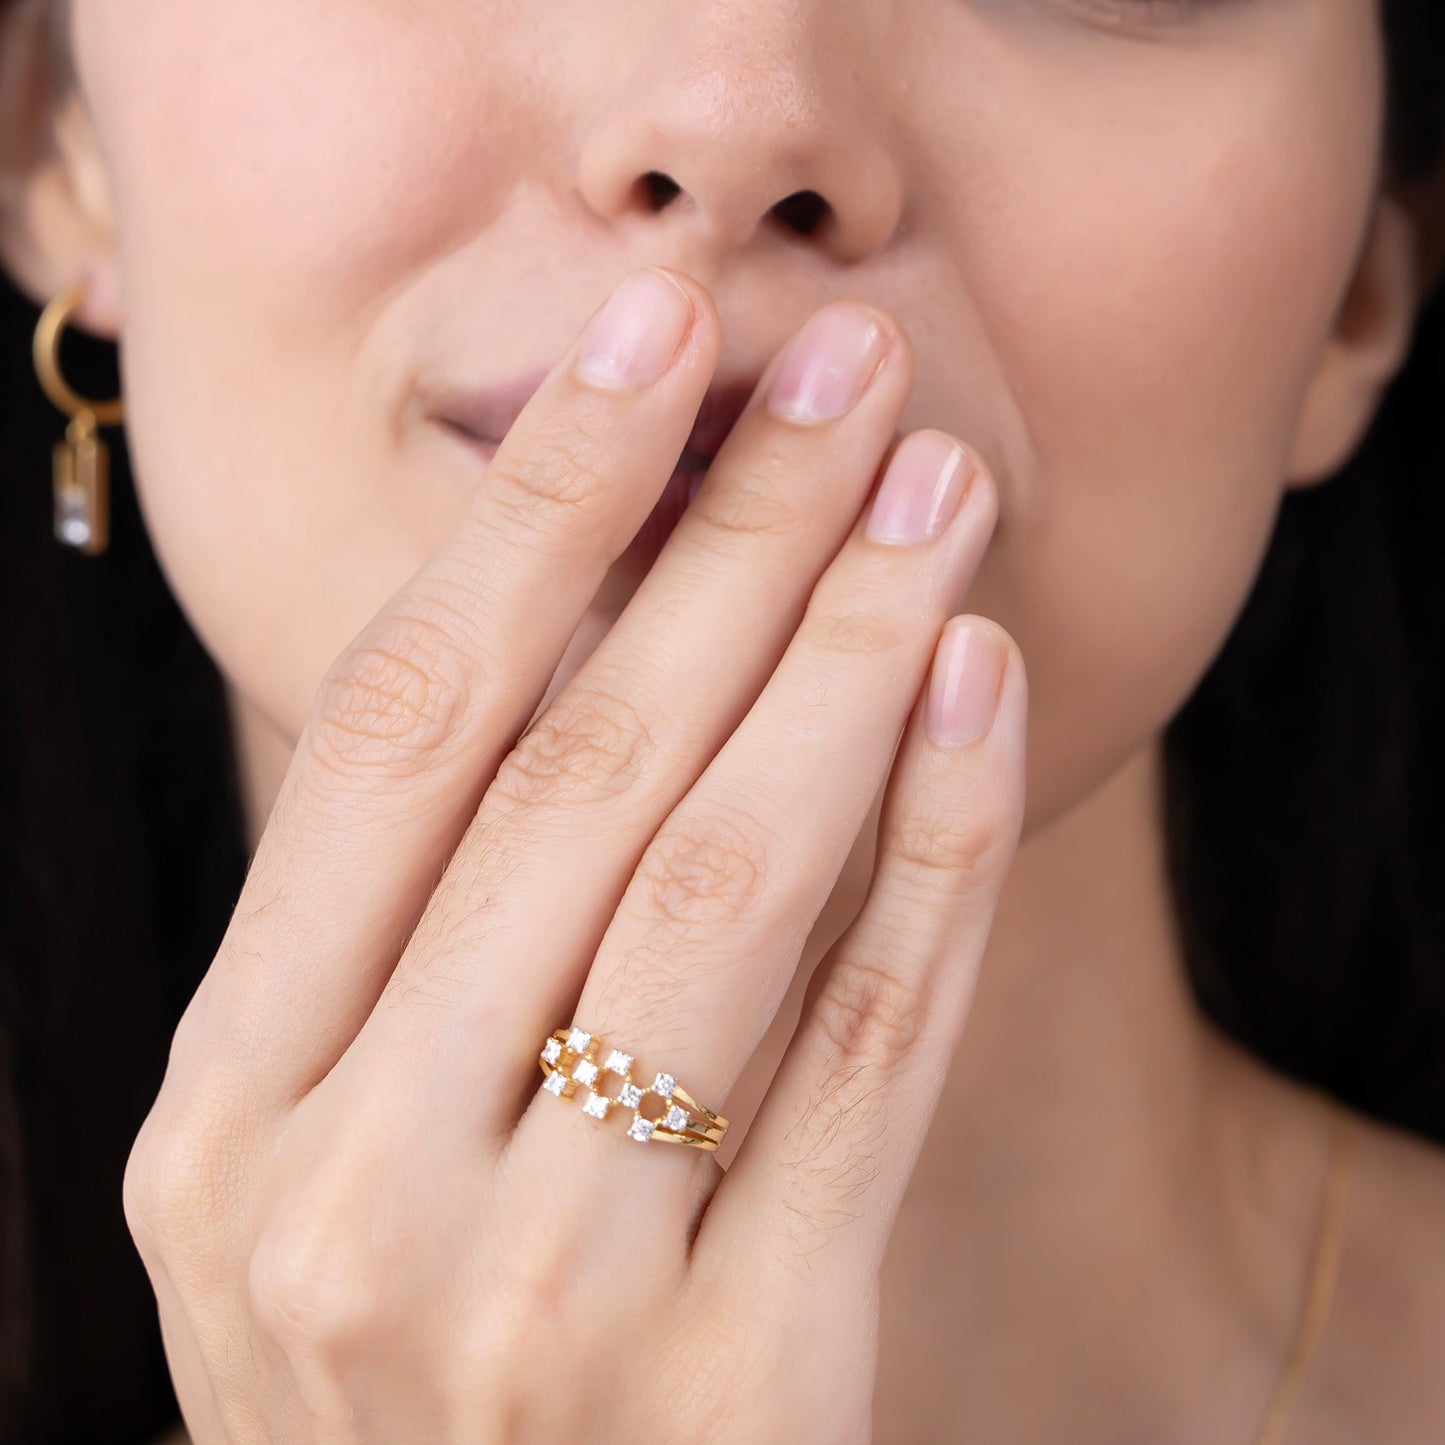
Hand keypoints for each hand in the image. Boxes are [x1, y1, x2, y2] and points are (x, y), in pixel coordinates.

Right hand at [124, 267, 1025, 1442]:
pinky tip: (977, 694)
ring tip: (935, 492)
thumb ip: (426, 942)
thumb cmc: (418, 1377)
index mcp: (227, 1114)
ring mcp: (537, 1302)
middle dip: (726, 538)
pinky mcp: (736, 1388)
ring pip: (723, 883)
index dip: (533, 511)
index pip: (395, 729)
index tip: (650, 344)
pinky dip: (932, 855)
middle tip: (843, 371)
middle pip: (575, 771)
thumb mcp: (345, 1163)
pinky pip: (860, 1057)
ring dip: (848, 653)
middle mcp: (348, 1195)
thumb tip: (587, 635)